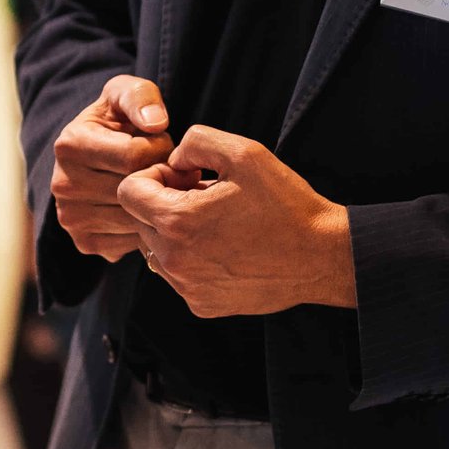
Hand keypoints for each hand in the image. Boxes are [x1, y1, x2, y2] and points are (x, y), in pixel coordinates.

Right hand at [50, 76, 174, 260]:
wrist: (96, 153)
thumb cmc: (117, 120)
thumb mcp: (125, 93)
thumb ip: (141, 97)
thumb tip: (156, 123)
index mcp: (69, 144)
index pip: (134, 156)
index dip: (159, 148)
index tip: (159, 142)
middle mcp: (62, 185)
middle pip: (135, 189)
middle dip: (159, 175)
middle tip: (160, 164)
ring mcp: (71, 218)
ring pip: (137, 219)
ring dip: (156, 201)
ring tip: (153, 182)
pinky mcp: (85, 243)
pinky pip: (133, 243)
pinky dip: (147, 226)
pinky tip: (144, 206)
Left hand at [117, 125, 354, 316]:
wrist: (321, 256)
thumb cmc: (284, 202)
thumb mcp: (243, 153)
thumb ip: (195, 142)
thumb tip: (173, 160)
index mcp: (177, 222)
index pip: (128, 191)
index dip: (154, 175)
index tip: (188, 177)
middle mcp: (174, 261)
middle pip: (139, 221)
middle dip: (163, 202)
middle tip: (206, 196)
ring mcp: (187, 288)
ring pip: (155, 249)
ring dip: (175, 232)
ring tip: (218, 222)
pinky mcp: (202, 305)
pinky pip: (177, 275)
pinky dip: (192, 258)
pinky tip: (226, 248)